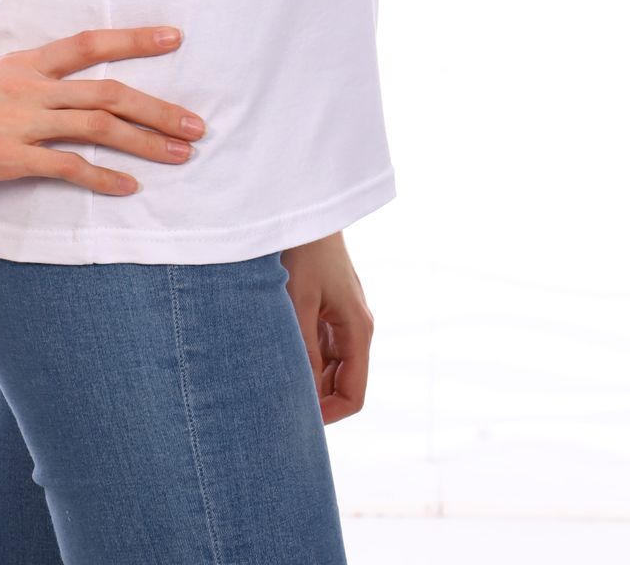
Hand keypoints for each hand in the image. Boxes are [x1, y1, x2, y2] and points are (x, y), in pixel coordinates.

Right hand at [0, 0, 205, 196]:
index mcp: (21, 63)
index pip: (89, 44)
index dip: (135, 40)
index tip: (175, 38)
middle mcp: (29, 88)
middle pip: (108, 92)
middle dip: (158, 108)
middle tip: (197, 124)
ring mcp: (19, 122)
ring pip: (96, 127)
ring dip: (145, 143)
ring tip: (181, 155)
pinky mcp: (4, 156)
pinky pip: (64, 167)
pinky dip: (101, 177)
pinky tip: (129, 188)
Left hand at [281, 233, 374, 422]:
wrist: (305, 208)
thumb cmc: (302, 250)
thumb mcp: (299, 302)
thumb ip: (304, 349)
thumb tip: (302, 396)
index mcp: (358, 330)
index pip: (353, 396)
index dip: (327, 416)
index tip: (294, 420)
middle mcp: (355, 328)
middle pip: (341, 384)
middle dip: (315, 399)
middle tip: (275, 405)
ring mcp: (342, 318)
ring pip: (329, 367)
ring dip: (307, 377)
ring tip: (271, 381)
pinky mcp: (328, 307)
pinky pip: (320, 347)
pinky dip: (303, 357)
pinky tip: (275, 354)